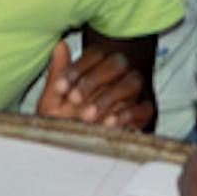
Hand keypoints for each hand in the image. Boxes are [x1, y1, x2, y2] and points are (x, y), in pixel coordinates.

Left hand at [34, 42, 153, 129]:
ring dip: (109, 97)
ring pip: (132, 81)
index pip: (95, 54)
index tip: (60, 88)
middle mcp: (117, 75)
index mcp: (95, 67)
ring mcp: (133, 93)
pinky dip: (127, 114)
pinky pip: (144, 107)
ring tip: (88, 115)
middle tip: (74, 101)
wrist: (73, 150)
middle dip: (93, 80)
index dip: (77, 69)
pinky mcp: (143, 113)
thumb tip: (60, 45)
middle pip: (117, 63)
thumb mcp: (52, 101)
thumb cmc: (62, 123)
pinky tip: (109, 123)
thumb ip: (57, 73)